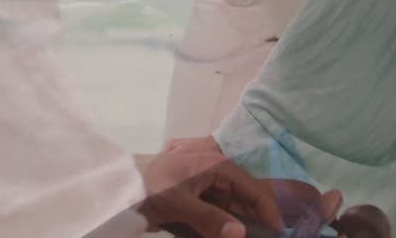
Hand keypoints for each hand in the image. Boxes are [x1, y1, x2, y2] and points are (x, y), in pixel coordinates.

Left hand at [138, 136, 282, 237]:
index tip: (277, 232)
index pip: (252, 189)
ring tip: (246, 236)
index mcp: (217, 165)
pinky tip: (226, 234)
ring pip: (232, 209)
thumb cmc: (148, 187)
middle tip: (264, 237)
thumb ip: (210, 219)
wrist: (118, 187)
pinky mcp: (196, 200)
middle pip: (244, 200)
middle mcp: (215, 174)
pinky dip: (223, 227)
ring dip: (237, 225)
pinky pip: (218, 214)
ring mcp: (205, 187)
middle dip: (254, 221)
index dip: (267, 210)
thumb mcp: (179, 203)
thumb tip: (240, 234)